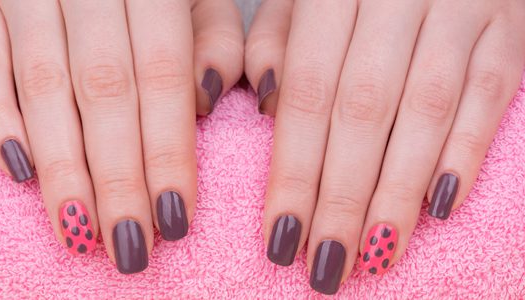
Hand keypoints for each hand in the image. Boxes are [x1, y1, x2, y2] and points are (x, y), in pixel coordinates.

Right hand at [0, 0, 242, 272]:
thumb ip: (215, 37)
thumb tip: (205, 100)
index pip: (163, 76)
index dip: (167, 152)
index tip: (174, 219)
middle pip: (104, 91)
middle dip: (118, 178)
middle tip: (128, 246)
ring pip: (43, 87)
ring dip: (63, 168)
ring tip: (80, 231)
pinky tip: (19, 171)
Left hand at [246, 0, 524, 293]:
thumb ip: (276, 42)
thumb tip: (267, 106)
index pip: (308, 92)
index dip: (295, 171)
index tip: (282, 237)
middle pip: (364, 110)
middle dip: (343, 196)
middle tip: (327, 263)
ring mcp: (461, 7)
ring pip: (426, 112)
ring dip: (398, 191)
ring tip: (376, 253)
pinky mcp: (508, 29)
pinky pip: (489, 96)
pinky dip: (464, 154)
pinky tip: (439, 206)